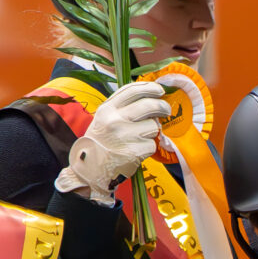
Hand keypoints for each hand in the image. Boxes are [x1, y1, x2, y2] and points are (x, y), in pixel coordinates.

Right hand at [55, 80, 171, 202]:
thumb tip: (149, 95)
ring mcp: (125, 136)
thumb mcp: (104, 118)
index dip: (150, 88)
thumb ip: (122, 105)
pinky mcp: (134, 152)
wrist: (91, 170)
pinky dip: (149, 147)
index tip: (160, 90)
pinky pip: (152, 144)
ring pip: (153, 126)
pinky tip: (137, 150)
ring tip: (140, 137)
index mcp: (107, 109)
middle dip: (162, 106)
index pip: (133, 90)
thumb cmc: (101, 142)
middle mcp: (115, 120)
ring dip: (152, 131)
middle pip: (148, 105)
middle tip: (166, 110)